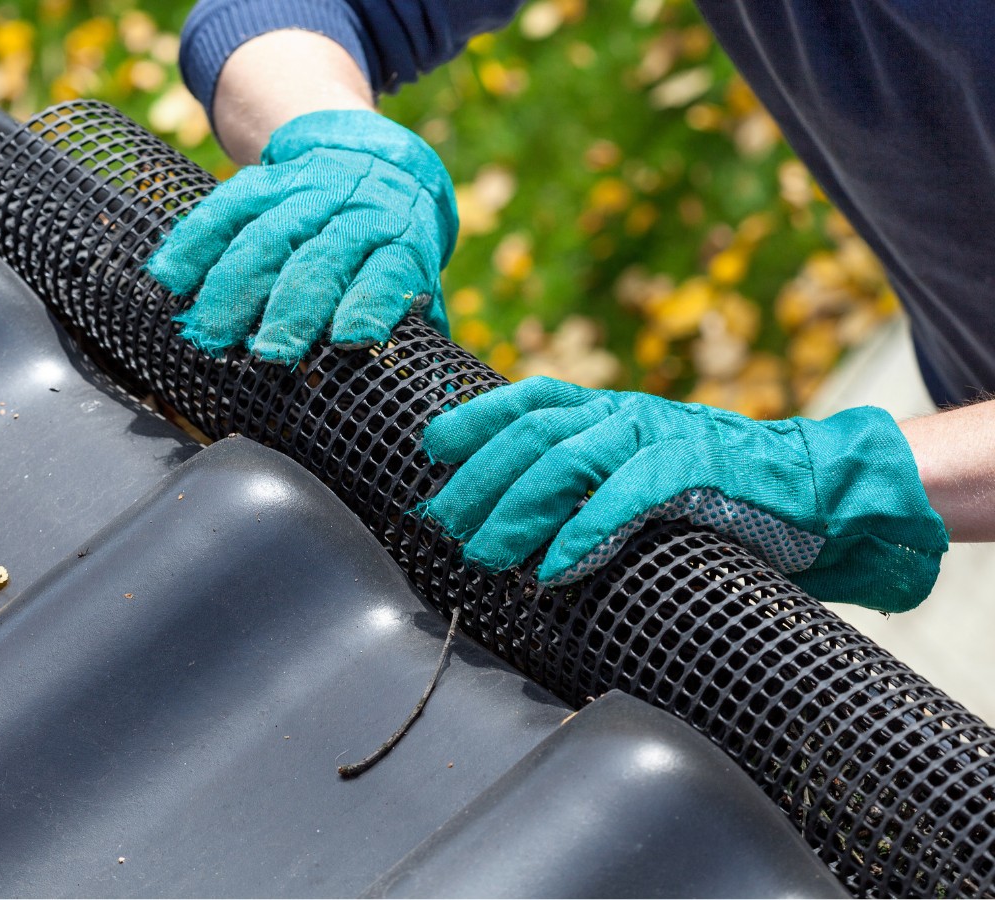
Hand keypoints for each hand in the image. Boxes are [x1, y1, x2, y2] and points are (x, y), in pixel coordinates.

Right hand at [147, 109, 456, 364]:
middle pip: (320, 259)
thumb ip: (414, 324)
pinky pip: (224, 207)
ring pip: (267, 235)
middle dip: (292, 309)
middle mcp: (355, 213)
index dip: (368, 304)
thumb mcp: (417, 277)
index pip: (387, 273)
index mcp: (399, 241)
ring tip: (210, 333)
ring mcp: (307, 193)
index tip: (347, 341)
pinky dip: (194, 242)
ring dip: (234, 287)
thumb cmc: (392, 245)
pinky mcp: (265, 180)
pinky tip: (170, 277)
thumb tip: (423, 393)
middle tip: (268, 354)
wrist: (372, 161)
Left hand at [422, 377, 948, 611]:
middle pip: (532, 433)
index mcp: (610, 410)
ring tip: (483, 555)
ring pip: (566, 460)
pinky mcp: (696, 471)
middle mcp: (627, 414)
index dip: (475, 417)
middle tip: (441, 524)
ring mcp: (661, 437)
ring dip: (516, 510)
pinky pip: (628, 497)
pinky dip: (585, 533)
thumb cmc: (715, 492)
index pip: (529, 398)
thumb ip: (587, 481)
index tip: (431, 447)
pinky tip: (553, 569)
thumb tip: (511, 518)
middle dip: (478, 479)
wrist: (812, 489)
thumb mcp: (639, 471)